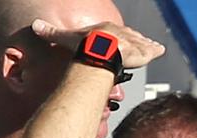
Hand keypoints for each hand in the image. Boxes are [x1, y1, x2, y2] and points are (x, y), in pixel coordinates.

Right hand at [32, 19, 164, 68]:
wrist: (99, 50)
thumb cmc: (84, 45)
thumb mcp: (66, 38)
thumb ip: (52, 33)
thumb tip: (34, 26)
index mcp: (106, 29)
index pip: (113, 32)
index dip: (117, 36)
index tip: (119, 39)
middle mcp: (122, 34)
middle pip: (129, 37)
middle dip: (134, 40)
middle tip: (139, 43)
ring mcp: (133, 43)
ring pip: (142, 43)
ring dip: (147, 44)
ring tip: (153, 46)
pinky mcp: (143, 52)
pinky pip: (152, 51)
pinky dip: (156, 50)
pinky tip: (161, 50)